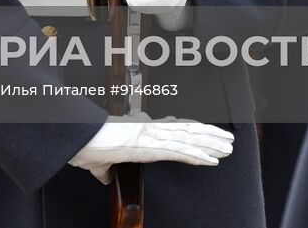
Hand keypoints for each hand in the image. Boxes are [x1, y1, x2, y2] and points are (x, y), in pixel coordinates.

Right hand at [69, 118, 234, 183]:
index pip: (173, 130)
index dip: (193, 132)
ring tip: (228, 148)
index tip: (207, 133)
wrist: (78, 137)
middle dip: (209, 136)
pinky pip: (180, 152)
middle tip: (228, 140)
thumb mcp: (99, 162)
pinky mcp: (151, 147)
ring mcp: (153, 137)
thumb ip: (106, 169)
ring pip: (189, 139)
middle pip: (187, 132)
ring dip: (211, 144)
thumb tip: (104, 177)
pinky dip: (198, 156)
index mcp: (141, 133)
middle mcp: (151, 131)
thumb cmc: (86, 145)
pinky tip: (212, 160)